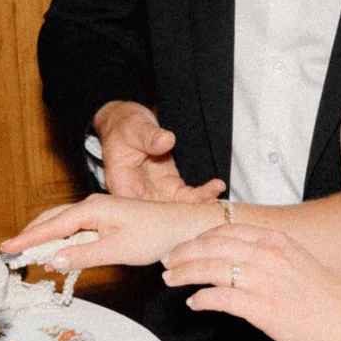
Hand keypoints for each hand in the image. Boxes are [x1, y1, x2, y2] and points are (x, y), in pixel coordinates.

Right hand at [2, 192, 222, 270]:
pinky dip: (60, 237)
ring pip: (63, 223)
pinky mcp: (106, 219)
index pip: (51, 226)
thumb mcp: (117, 249)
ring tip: (26, 250)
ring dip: (44, 236)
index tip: (7, 248)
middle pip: (51, 219)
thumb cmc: (155, 235)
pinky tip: (56, 249)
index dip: (28, 238)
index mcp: (91, 208)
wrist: (184, 227)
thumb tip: (53, 261)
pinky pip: (75, 227)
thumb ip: (83, 255)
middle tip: (10, 251)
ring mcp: (99, 211)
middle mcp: (92, 205)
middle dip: (30, 234)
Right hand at [93, 101, 225, 203]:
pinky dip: (203, 194)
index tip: (180, 211)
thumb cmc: (125, 125)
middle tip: (209, 204)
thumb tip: (167, 141)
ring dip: (199, 204)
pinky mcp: (171, 186)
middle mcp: (140, 194)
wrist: (132, 122)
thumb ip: (149, 136)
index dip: (157, 218)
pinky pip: (188, 196)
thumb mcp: (135, 127)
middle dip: (186, 214)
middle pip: (161, 216)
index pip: (136, 212)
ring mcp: (157, 192)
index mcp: (123, 185)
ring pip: (178, 208)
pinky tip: (217, 186)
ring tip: (217, 192)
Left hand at [163, 224, 340, 340]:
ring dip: (185, 273)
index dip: (198, 238)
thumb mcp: (294, 259)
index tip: (184, 247)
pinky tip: (194, 303)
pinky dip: (202, 299)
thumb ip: (266, 253)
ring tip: (171, 280)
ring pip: (211, 268)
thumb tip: (235, 257)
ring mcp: (264, 280)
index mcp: (274, 240)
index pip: (225, 230)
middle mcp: (267, 254)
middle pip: (211, 246)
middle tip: (167, 263)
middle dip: (183, 253)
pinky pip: (221, 298)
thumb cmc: (322, 296)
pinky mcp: (262, 307)